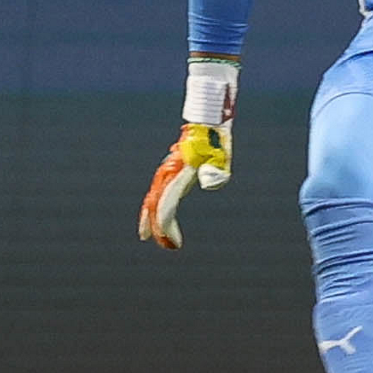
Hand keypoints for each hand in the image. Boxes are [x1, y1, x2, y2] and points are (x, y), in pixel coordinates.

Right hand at [138, 122, 232, 248]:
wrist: (205, 126)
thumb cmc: (215, 142)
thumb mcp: (221, 155)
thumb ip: (216, 170)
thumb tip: (207, 183)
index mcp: (177, 173)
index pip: (166, 204)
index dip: (167, 226)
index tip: (176, 243)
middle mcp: (166, 175)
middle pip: (155, 207)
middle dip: (160, 229)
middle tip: (170, 247)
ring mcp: (165, 174)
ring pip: (151, 203)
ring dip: (153, 223)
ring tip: (157, 241)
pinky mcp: (167, 176)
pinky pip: (154, 197)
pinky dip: (151, 213)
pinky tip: (151, 228)